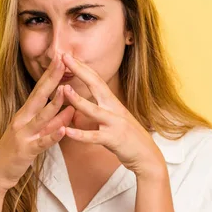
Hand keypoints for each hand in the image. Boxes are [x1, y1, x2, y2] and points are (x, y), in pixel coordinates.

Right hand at [0, 54, 74, 192]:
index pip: (39, 89)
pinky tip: (63, 130)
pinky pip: (42, 142)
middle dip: (51, 78)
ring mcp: (23, 135)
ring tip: (66, 90)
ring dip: (54, 103)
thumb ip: (51, 121)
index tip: (60, 58)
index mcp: (24, 114)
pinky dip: (53, 136)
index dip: (49, 74)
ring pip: (42, 117)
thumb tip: (70, 108)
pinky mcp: (26, 151)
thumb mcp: (35, 133)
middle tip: (62, 61)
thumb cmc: (16, 151)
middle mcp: (22, 120)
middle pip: (39, 96)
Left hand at [60, 53, 166, 179]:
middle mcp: (114, 109)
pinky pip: (93, 137)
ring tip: (64, 89)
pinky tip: (66, 131)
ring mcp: (114, 124)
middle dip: (80, 71)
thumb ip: (99, 110)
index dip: (83, 67)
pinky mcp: (113, 140)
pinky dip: (79, 134)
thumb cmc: (128, 138)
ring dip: (78, 100)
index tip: (69, 55)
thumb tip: (82, 103)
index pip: (96, 79)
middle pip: (96, 85)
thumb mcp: (113, 119)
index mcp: (112, 103)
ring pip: (93, 110)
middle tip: (64, 57)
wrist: (147, 157)